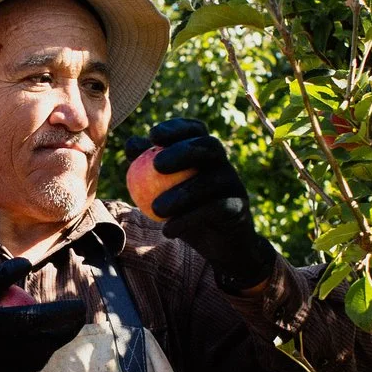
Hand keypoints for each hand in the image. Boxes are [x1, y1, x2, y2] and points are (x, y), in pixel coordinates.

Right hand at [0, 258, 86, 371]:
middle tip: (74, 319)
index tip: (80, 305)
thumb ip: (0, 277)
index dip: (70, 312)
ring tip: (54, 333)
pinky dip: (31, 359)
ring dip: (50, 345)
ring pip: (41, 359)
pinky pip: (25, 371)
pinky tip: (29, 349)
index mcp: (4, 327)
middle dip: (68, 330)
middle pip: (52, 342)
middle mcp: (10, 354)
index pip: (49, 319)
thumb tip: (27, 263)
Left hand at [132, 117, 276, 289]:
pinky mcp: (239, 208)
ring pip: (211, 181)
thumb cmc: (184, 211)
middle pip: (209, 146)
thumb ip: (145, 167)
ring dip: (182, 193)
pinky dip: (190, 219)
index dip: (177, 127)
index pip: (195, 129)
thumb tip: (131, 143)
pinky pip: (216, 209)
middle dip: (183, 151)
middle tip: (157, 165)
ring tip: (156, 209)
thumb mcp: (161, 190)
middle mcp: (223, 162)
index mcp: (205, 152)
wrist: (215, 244)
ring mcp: (234, 184)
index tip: (153, 135)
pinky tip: (168, 230)